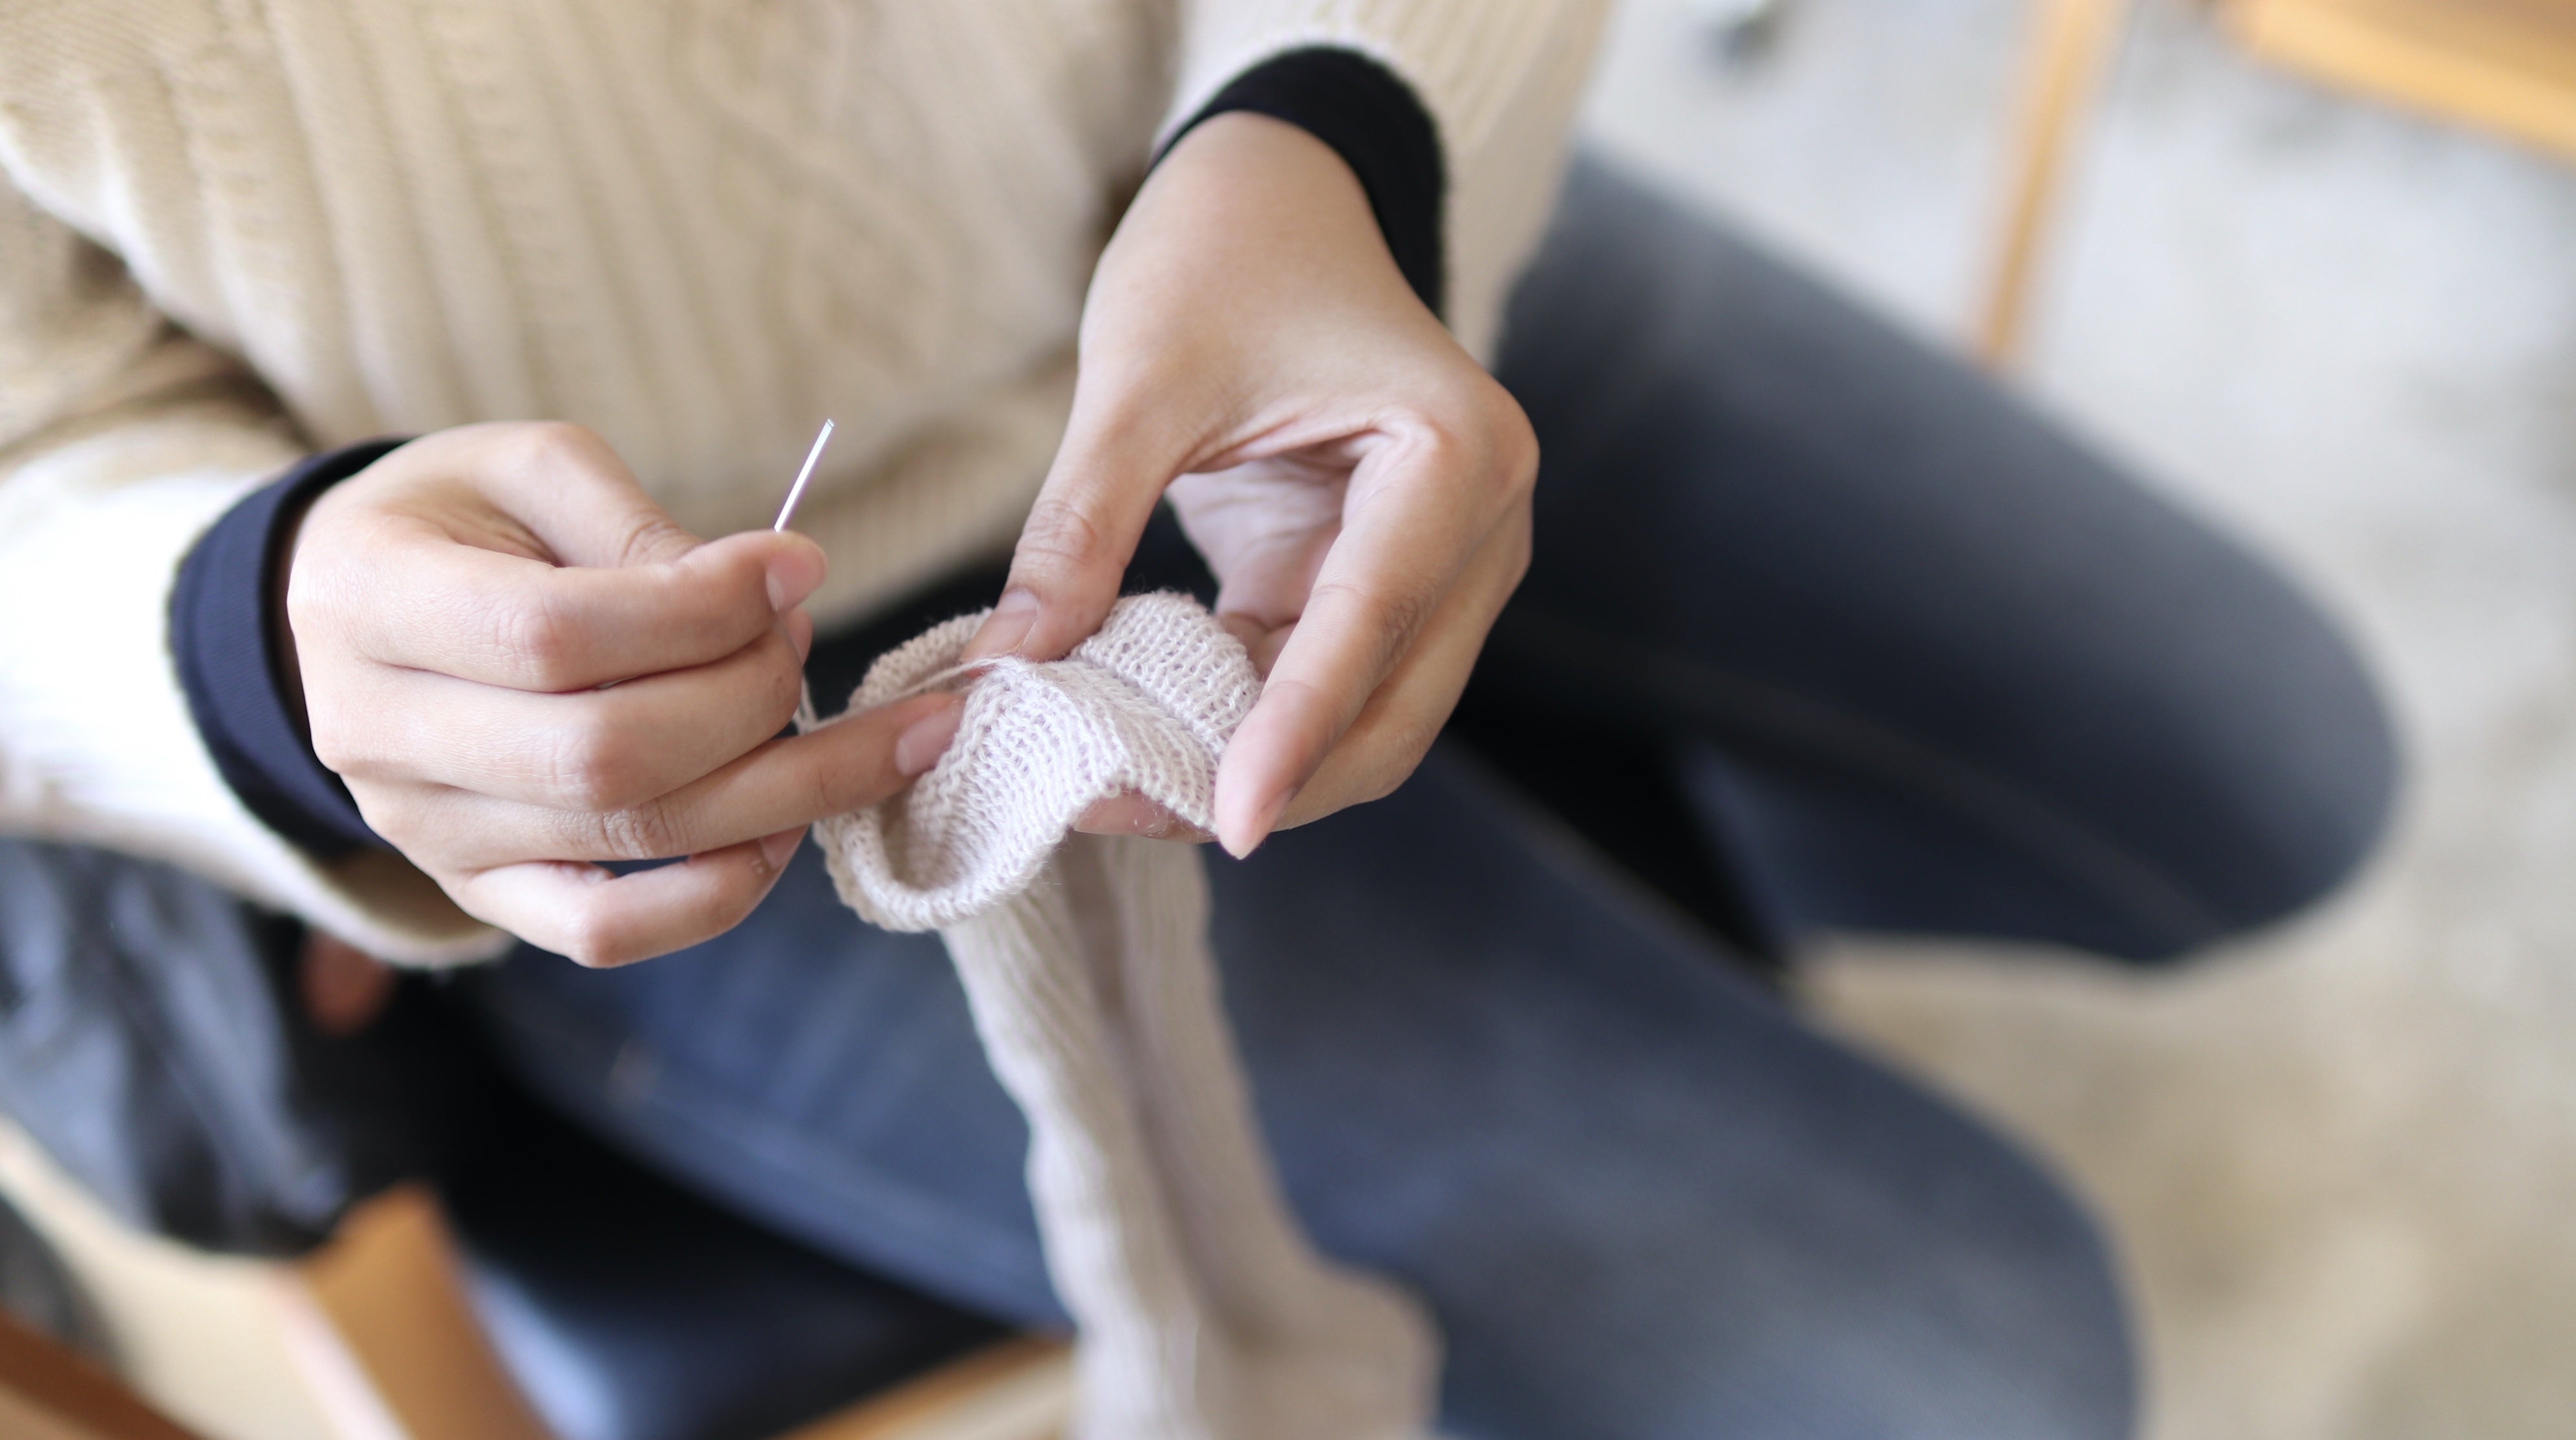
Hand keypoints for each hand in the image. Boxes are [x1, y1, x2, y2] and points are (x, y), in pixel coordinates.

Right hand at [284, 422, 962, 965]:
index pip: (556, 636)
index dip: (700, 609)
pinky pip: (603, 932)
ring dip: (781, 789)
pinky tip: (787, 831)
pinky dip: (716, 894)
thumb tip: (767, 595)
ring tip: (857, 730)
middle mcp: (381, 734)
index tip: (796, 567)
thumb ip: (636, 524)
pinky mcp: (476, 889)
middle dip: (749, 697)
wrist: (347, 606)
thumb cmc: (456, 519)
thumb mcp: (527, 467)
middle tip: (801, 637)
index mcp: (373, 600)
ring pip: (629, 839)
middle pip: (605, 755)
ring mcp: (427, 830)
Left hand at [965, 112, 1536, 855]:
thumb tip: (1009, 666)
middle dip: (1274, 780)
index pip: (1371, 624)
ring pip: (1368, 722)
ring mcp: (1444, 566)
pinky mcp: (1382, 586)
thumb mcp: (1139, 380)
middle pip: (1395, 709)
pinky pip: (1321, 689)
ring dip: (1256, 769)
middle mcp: (1481, 525)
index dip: (1293, 732)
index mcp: (1455, 456)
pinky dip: (1243, 729)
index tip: (1228, 822)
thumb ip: (1080, 526)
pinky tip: (1146, 748)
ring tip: (1121, 797)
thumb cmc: (1222, 256)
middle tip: (1130, 816)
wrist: (1272, 198)